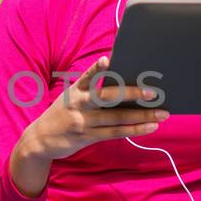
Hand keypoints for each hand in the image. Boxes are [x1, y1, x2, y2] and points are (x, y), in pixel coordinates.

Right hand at [23, 56, 168, 163]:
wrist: (39, 139)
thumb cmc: (61, 114)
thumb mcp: (69, 98)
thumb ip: (91, 91)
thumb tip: (123, 89)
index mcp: (74, 91)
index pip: (87, 76)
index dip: (97, 69)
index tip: (107, 60)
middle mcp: (78, 104)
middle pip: (107, 97)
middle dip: (132, 94)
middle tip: (153, 92)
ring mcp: (83, 122)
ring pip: (116, 118)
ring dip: (142, 116)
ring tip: (162, 113)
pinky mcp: (87, 137)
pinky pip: (115, 133)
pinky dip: (134, 129)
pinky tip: (149, 126)